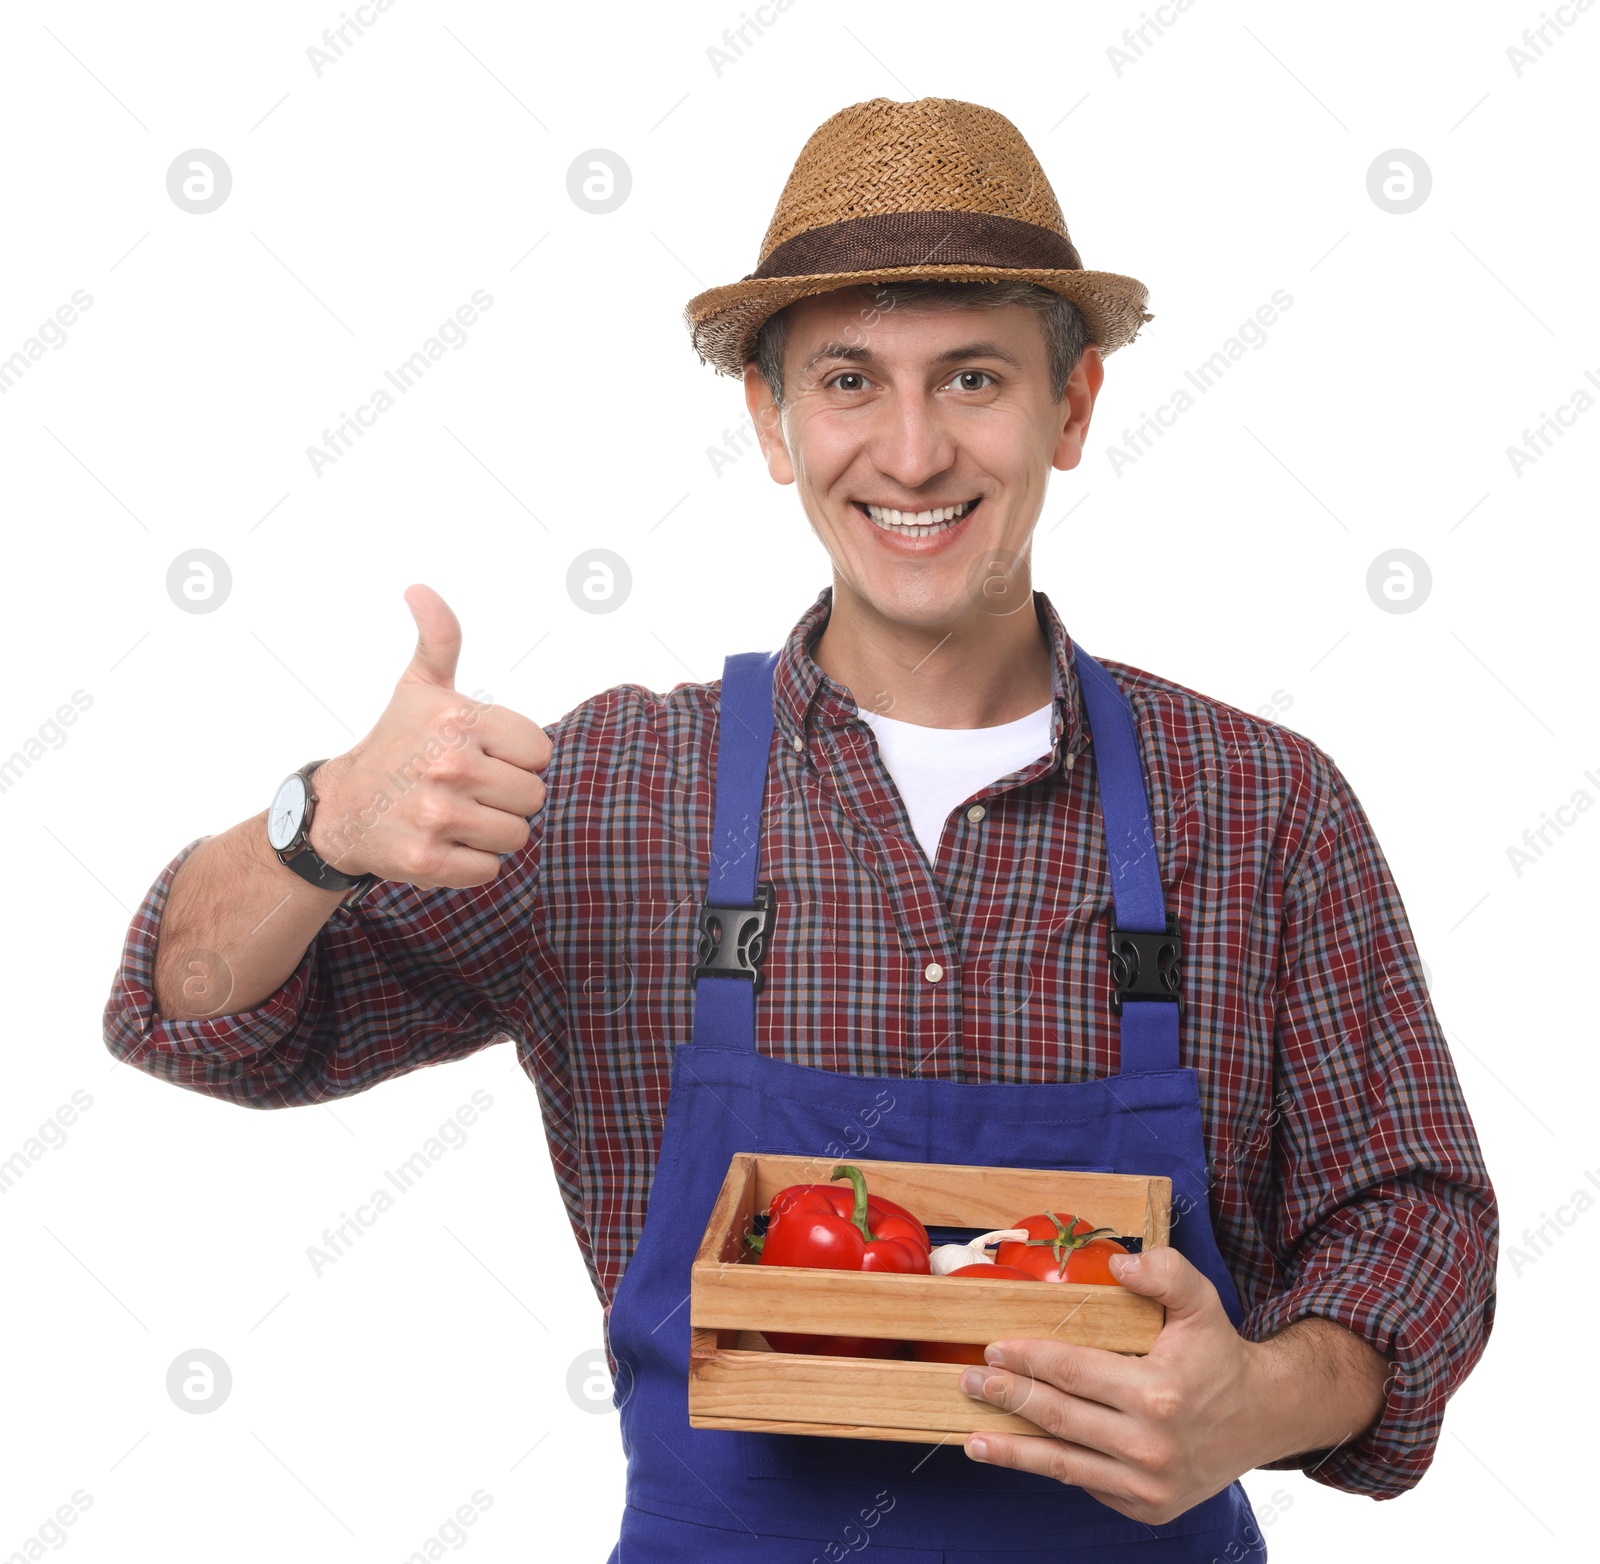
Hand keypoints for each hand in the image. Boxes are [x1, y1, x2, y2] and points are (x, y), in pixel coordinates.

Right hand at [307, 585, 550, 887]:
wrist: (339, 809)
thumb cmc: (394, 745)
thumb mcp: (419, 686)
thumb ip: (439, 637)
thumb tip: (419, 589)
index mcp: (458, 719)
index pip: (540, 752)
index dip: (516, 758)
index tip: (482, 755)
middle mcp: (449, 765)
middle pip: (533, 797)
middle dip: (506, 797)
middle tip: (467, 790)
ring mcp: (438, 815)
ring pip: (517, 835)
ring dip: (492, 831)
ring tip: (456, 815)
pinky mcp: (428, 860)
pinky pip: (490, 869)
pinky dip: (472, 863)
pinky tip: (443, 843)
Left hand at [957, 1247, 1271, 1525]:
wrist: (1261, 1418)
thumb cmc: (1219, 1356)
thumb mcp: (1201, 1301)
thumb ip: (1164, 1272)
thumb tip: (1120, 1263)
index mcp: (1160, 1393)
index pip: (1074, 1372)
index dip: (1029, 1358)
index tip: (995, 1347)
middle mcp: (1152, 1446)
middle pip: (1059, 1418)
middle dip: (1008, 1397)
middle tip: (970, 1381)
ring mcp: (1149, 1485)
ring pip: (1064, 1464)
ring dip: (1013, 1452)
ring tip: (973, 1440)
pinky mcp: (1147, 1507)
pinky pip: (1087, 1484)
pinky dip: (1051, 1468)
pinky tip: (1021, 1454)